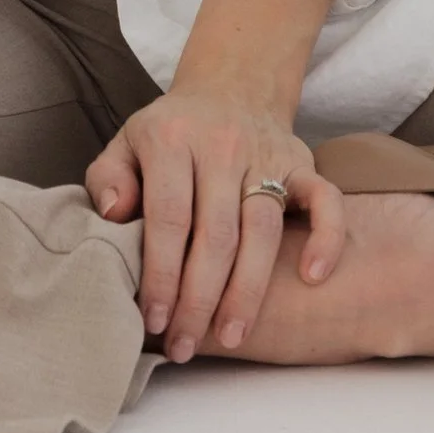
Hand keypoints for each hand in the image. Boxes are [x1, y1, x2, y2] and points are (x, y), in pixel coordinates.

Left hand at [84, 83, 346, 360]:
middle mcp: (222, 145)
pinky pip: (324, 199)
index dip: (162, 275)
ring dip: (247, 291)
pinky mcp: (301, 161)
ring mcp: (266, 154)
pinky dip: (326, 236)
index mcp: (171, 140)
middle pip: (216, 235)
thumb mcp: (126, 144)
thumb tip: (114, 214)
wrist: (229, 86)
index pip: (169, 218)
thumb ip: (108, 178)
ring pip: (263, 230)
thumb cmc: (170, 133)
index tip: (154, 320)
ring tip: (231, 336)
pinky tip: (311, 277)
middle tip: (186, 346)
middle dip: (200, 300)